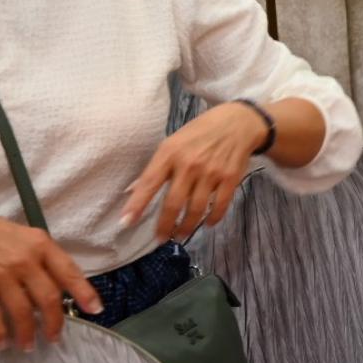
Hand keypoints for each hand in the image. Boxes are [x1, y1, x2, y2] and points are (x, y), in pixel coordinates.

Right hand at [0, 202, 101, 349]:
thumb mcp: (19, 235)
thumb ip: (37, 257)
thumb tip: (53, 285)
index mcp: (39, 244)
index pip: (69, 272)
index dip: (85, 293)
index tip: (95, 309)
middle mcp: (24, 260)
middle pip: (49, 299)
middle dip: (55, 323)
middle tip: (54, 338)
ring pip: (23, 312)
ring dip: (27, 334)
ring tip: (27, 345)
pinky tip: (1, 343)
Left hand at [121, 101, 270, 241]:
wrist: (237, 123)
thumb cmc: (199, 133)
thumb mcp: (173, 142)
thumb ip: (157, 167)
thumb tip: (134, 190)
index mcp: (170, 153)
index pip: (149, 183)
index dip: (137, 204)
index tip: (126, 222)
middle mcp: (189, 164)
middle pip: (173, 203)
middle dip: (164, 225)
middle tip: (160, 238)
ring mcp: (211, 172)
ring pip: (196, 209)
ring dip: (186, 226)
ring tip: (180, 234)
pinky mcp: (230, 178)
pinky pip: (220, 205)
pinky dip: (212, 218)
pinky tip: (207, 224)